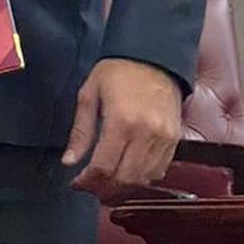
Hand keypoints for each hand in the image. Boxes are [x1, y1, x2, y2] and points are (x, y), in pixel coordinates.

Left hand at [62, 57, 181, 194]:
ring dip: (122, 187)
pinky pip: (159, 170)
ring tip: (106, 182)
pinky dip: (142, 178)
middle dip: (102, 188)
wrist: (155, 55)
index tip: (76, 182)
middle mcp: (146, 133)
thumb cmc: (118, 71)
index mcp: (121, 121)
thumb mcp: (89, 94)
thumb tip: (68, 162)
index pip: (104, 167)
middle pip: (124, 178)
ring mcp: (163, 138)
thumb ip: (80, 131)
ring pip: (143, 179)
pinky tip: (128, 172)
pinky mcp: (174, 138)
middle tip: (89, 186)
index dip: (87, 181)